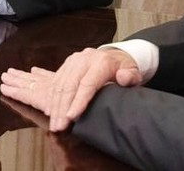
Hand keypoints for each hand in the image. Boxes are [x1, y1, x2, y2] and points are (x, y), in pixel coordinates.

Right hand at [0, 47, 140, 131]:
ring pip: (59, 84)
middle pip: (69, 85)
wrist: (114, 56)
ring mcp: (72, 61)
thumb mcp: (132, 72)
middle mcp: (83, 59)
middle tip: (59, 127)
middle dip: (62, 108)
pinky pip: (55, 81)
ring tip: (54, 124)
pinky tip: (50, 112)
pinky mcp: (66, 65)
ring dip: (54, 106)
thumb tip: (124, 78)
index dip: (78, 101)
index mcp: (101, 62)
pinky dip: (51, 98)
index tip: (71, 117)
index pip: (87, 83)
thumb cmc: (123, 69)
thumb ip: (130, 76)